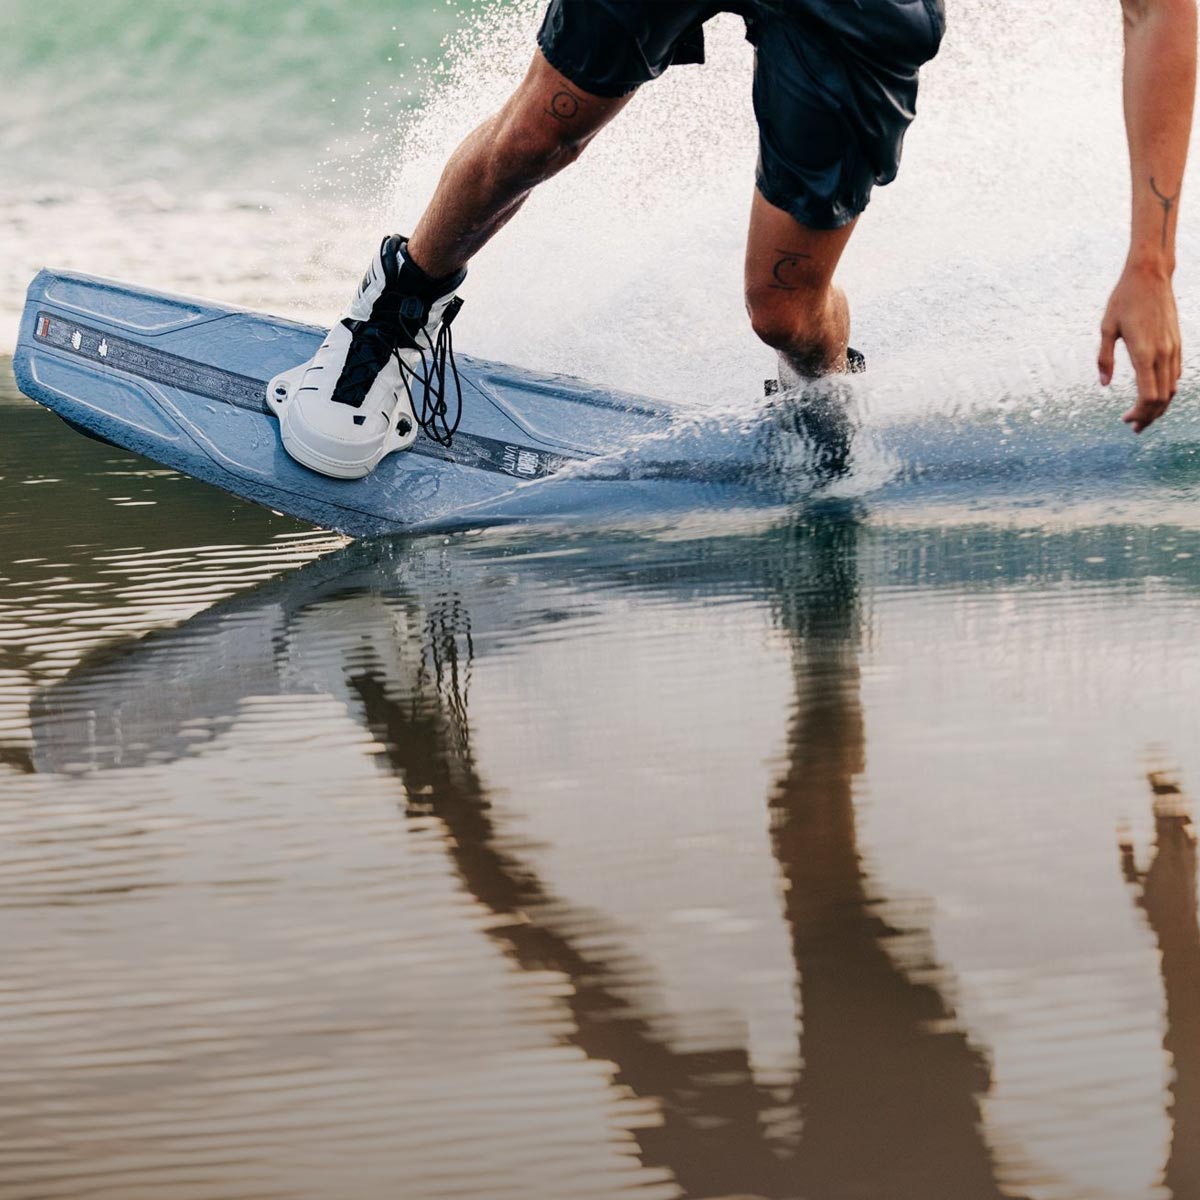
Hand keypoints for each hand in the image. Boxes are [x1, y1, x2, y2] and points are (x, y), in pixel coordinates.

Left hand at [1098, 263, 1181, 432]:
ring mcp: (1173, 348)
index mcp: (1143, 353)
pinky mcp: (1176, 342)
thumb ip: (1104, 359)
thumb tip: (1103, 385)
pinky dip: (1166, 390)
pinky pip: (1174, 374)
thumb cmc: (1123, 300)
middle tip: (1134, 428)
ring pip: (1172, 388)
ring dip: (1159, 406)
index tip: (1125, 420)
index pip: (1148, 396)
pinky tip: (1154, 395)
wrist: (1151, 276)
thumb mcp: (1106, 329)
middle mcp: (1162, 353)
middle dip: (1149, 417)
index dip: (1139, 414)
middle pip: (1162, 398)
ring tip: (1144, 417)